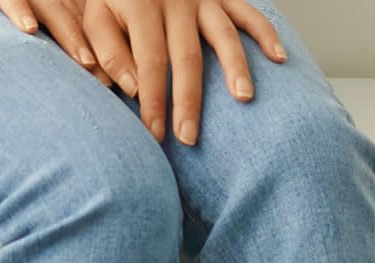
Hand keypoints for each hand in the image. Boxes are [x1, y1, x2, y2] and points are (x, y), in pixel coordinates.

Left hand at [0, 0, 288, 145]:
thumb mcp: (95, 14)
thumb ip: (107, 49)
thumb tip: (128, 87)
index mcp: (141, 4)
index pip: (149, 61)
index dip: (152, 101)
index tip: (155, 136)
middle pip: (186, 56)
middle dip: (188, 101)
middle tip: (189, 138)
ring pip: (223, 35)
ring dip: (235, 67)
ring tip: (243, 99)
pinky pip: (248, 12)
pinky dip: (265, 34)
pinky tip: (279, 58)